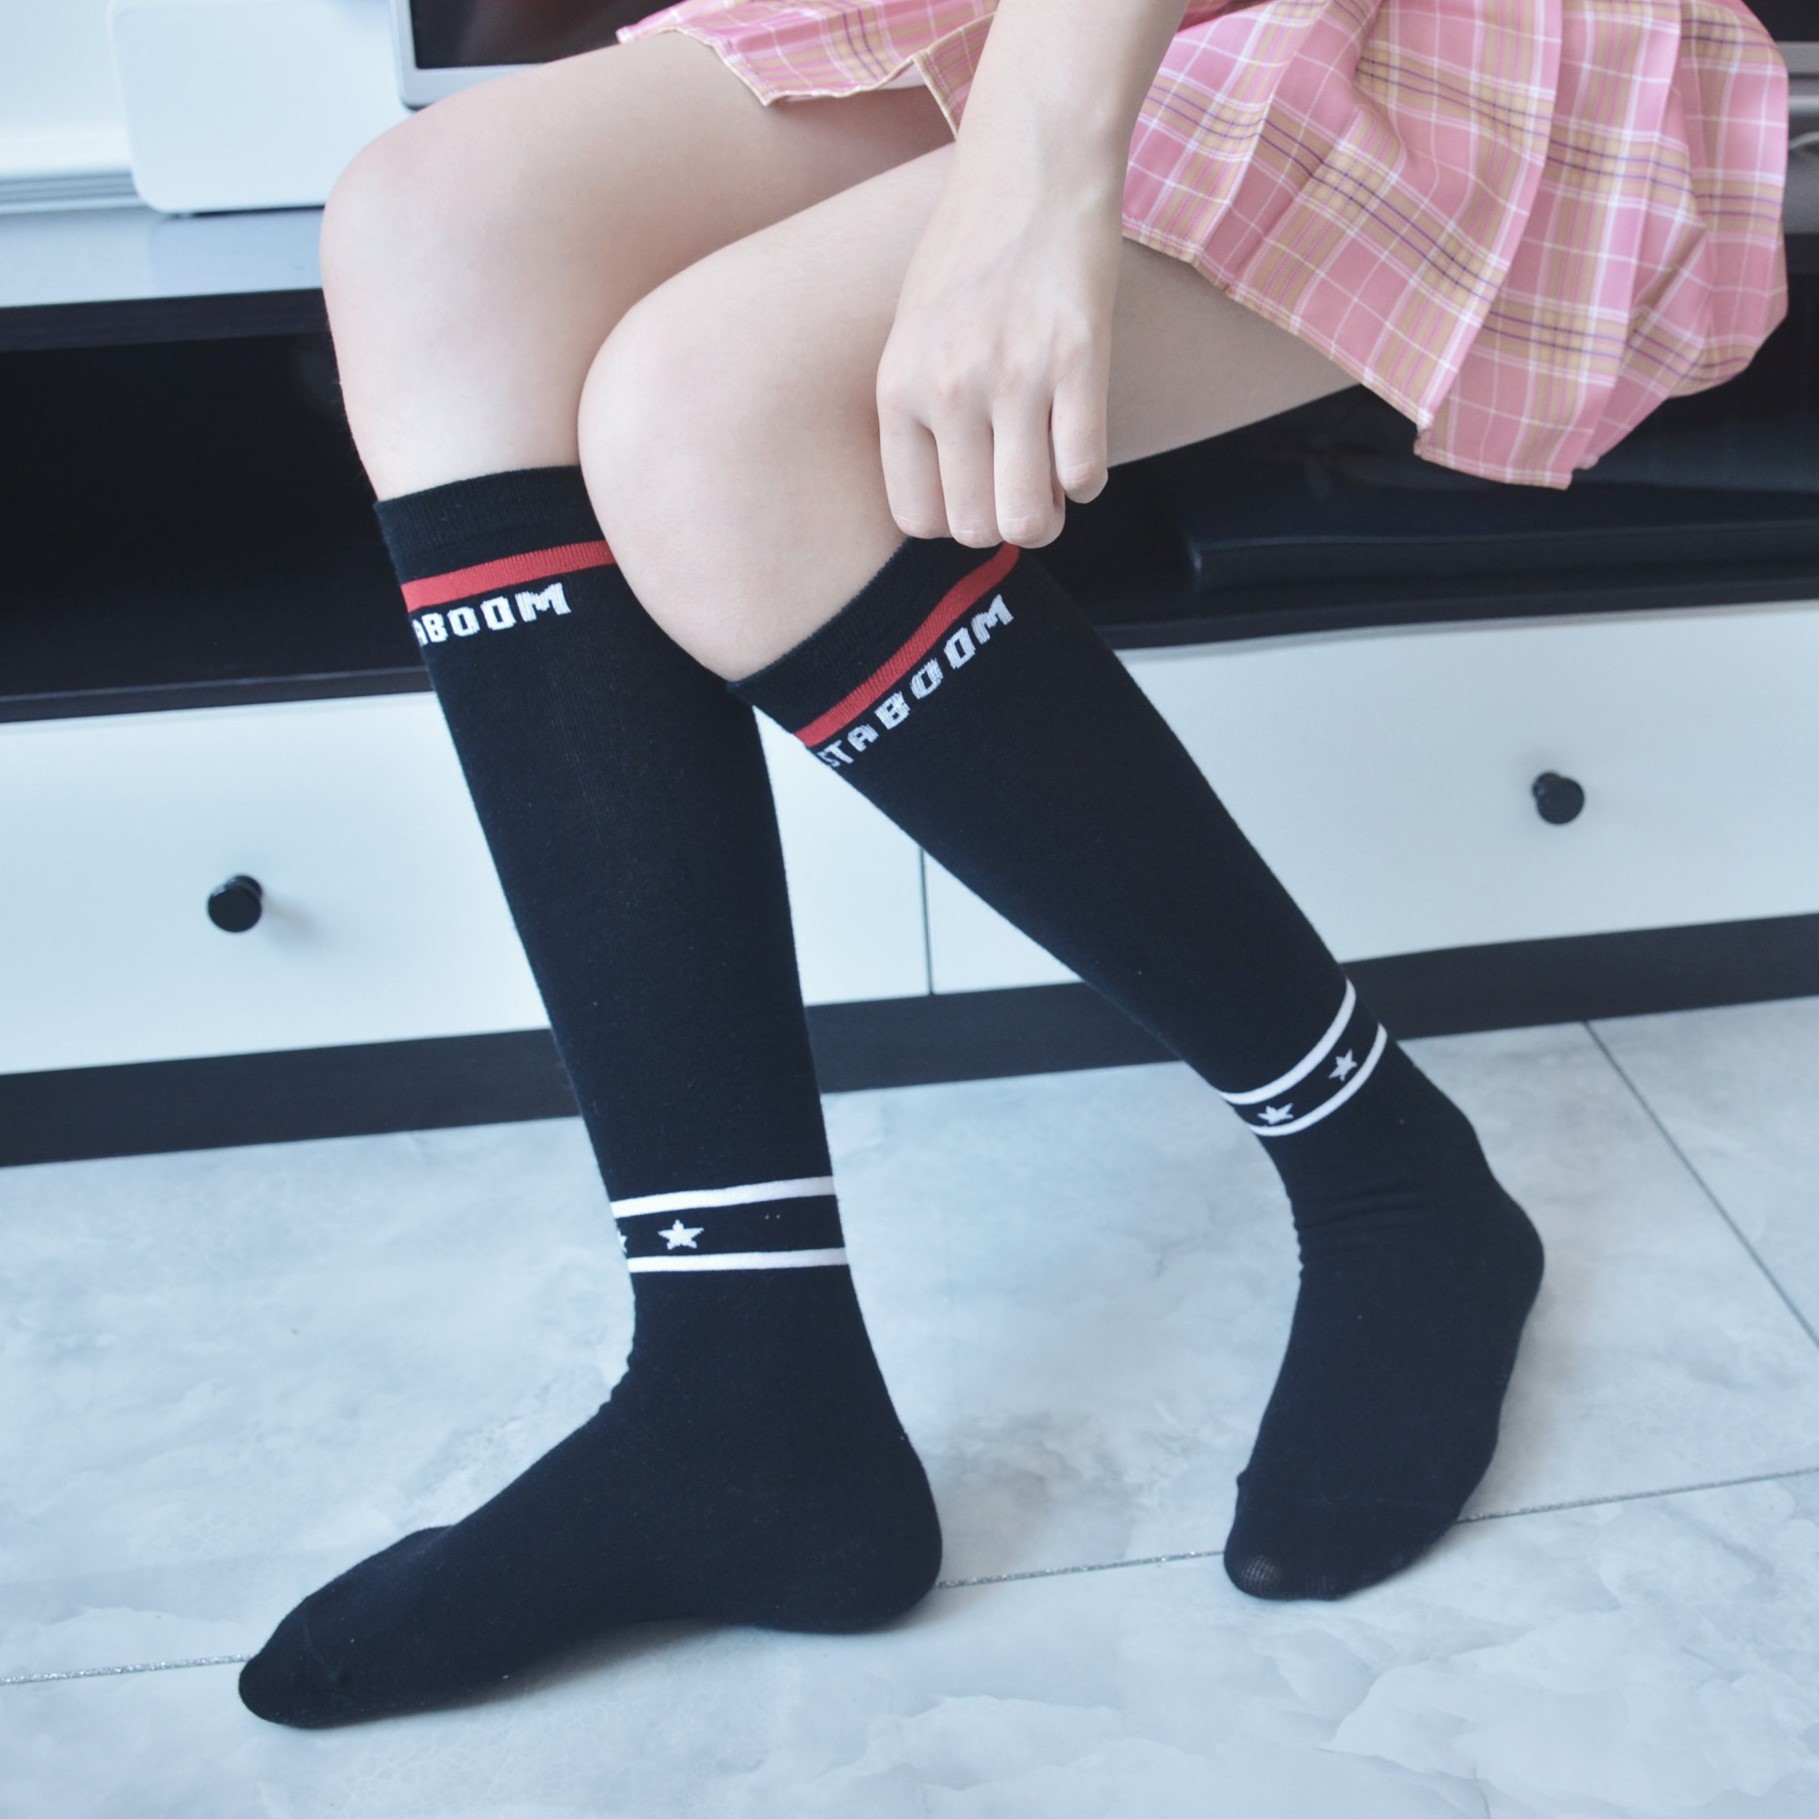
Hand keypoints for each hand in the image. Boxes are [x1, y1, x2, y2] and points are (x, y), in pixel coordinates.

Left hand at [876, 160, 1122, 549]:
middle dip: (1002, 523)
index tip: (973, 493)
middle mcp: (948, 389)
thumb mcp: (911, 335)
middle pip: (976, 528)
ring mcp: (1014, 378)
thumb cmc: (968, 254)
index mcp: (899, 387)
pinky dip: (1087, 479)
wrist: (1030, 168)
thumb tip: (948, 501)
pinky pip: (1084, 472)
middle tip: (1018, 489)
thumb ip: (919, 413)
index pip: (917, 517)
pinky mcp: (1080, 360)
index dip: (952, 521)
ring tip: (1049, 480)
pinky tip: (1079, 442)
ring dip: (1046, 514)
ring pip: (1028, 518)